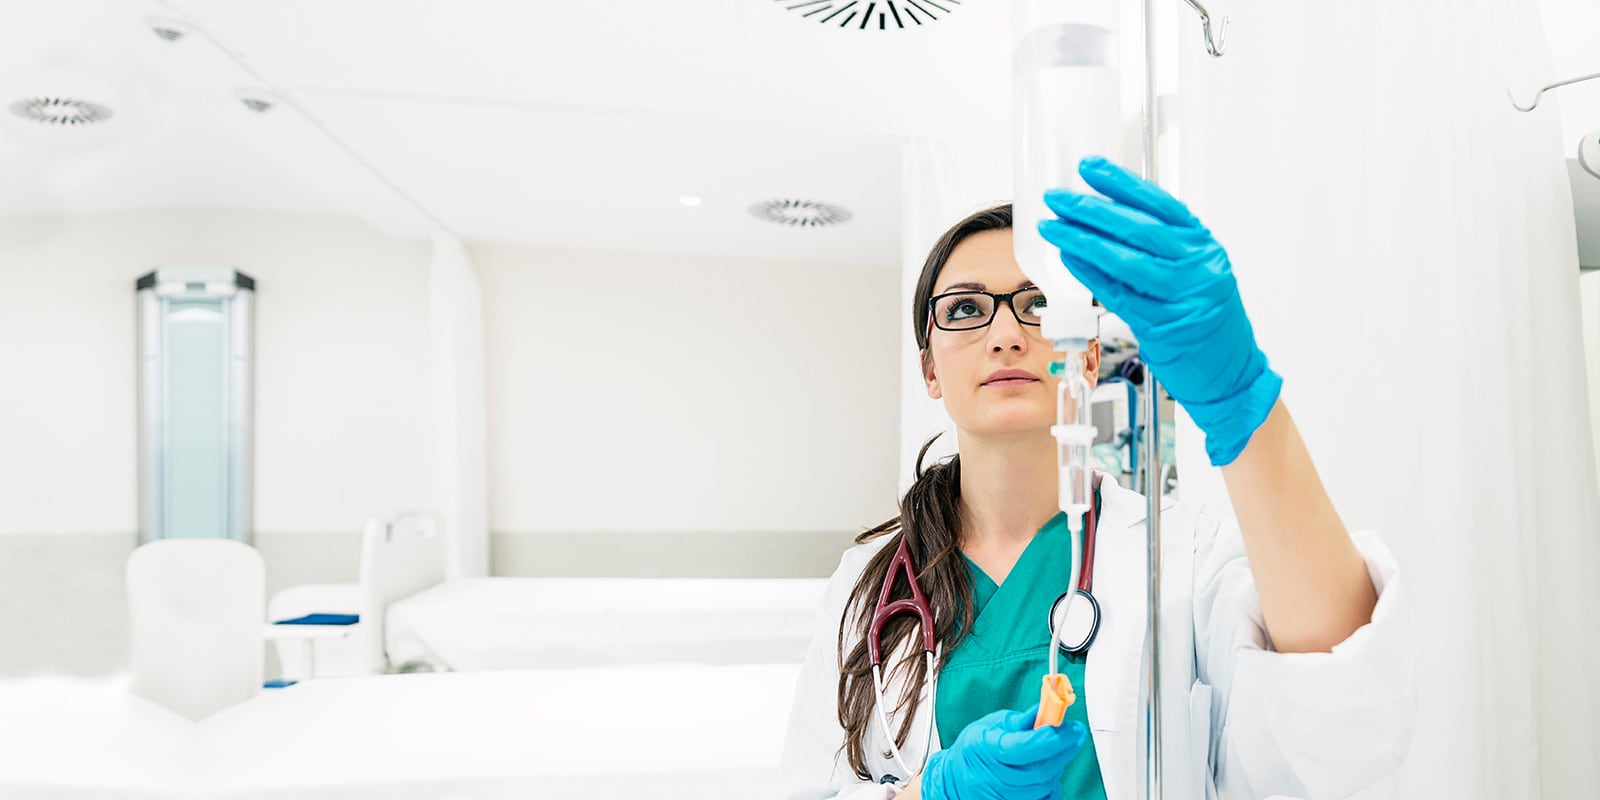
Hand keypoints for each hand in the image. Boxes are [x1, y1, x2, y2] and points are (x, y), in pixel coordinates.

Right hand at [920, 705, 1087, 799]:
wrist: (956, 778)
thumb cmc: (975, 749)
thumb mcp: (992, 725)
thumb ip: (1021, 721)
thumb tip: (1045, 711)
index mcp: (984, 747)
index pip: (1022, 748)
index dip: (1051, 739)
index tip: (1071, 728)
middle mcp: (990, 776)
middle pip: (1038, 770)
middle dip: (1063, 751)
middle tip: (1074, 734)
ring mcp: (999, 795)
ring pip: (1042, 786)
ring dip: (1056, 767)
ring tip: (1055, 751)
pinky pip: (1042, 798)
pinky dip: (1050, 785)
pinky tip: (1046, 771)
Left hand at [1037, 156, 1282, 466]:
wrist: (1231, 371)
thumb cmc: (1207, 320)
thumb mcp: (1196, 272)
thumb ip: (1163, 247)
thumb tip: (1109, 218)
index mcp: (1204, 246)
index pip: (1160, 205)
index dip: (1122, 184)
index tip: (1089, 168)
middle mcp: (1197, 266)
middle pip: (1139, 230)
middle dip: (1093, 210)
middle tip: (1058, 198)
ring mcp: (1182, 296)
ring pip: (1125, 261)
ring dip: (1083, 240)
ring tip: (1053, 226)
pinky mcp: (1164, 326)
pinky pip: (1119, 295)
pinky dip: (1091, 275)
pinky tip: (1069, 258)